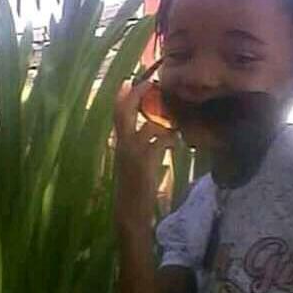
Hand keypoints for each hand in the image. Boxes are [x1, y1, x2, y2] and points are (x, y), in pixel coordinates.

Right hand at [113, 81, 176, 230]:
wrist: (128, 210)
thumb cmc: (133, 187)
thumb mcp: (134, 162)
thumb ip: (143, 146)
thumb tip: (160, 132)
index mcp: (119, 143)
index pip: (117, 114)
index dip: (122, 96)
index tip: (130, 81)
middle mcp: (122, 144)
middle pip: (124, 112)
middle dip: (136, 95)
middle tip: (149, 82)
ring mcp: (132, 152)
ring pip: (148, 127)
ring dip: (164, 123)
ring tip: (175, 122)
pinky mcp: (144, 162)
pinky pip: (160, 142)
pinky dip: (169, 140)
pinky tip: (175, 144)